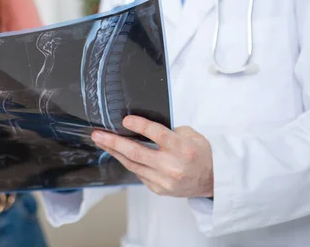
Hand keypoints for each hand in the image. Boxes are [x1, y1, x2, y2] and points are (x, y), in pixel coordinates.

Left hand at [91, 116, 213, 197]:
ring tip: (101, 141)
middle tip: (98, 134)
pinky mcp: (158, 189)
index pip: (158, 135)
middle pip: (137, 153)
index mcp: (183, 149)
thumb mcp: (191, 135)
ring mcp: (164, 181)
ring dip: (115, 152)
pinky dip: (127, 162)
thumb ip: (168, 130)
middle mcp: (172, 166)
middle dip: (114, 142)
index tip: (125, 120)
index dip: (140, 126)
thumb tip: (142, 126)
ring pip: (132, 164)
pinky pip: (138, 173)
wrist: (211, 180)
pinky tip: (118, 153)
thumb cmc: (200, 153)